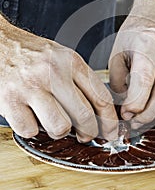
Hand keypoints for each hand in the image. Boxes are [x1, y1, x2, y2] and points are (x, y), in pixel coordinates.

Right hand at [0, 20, 117, 140]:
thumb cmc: (31, 54)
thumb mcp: (61, 57)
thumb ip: (79, 80)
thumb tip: (98, 112)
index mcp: (70, 61)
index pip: (100, 96)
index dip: (109, 120)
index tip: (110, 131)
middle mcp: (53, 73)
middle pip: (84, 116)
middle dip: (89, 132)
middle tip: (85, 135)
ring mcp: (30, 87)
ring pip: (60, 127)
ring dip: (59, 131)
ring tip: (52, 121)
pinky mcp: (9, 100)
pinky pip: (30, 131)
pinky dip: (31, 129)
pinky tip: (29, 116)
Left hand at [109, 0, 154, 128]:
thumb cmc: (138, 30)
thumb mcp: (117, 52)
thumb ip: (118, 82)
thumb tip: (127, 108)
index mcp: (147, 42)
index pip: (144, 82)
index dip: (135, 105)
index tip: (128, 114)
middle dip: (149, 114)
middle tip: (137, 120)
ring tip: (149, 96)